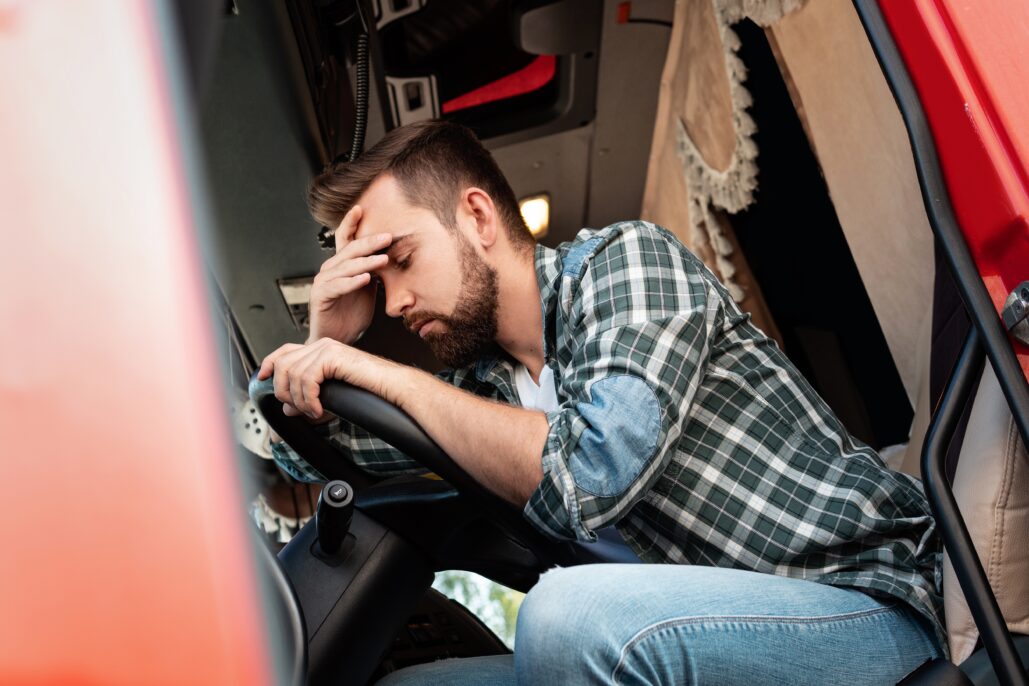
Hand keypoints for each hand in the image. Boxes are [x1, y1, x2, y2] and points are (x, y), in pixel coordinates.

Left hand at [258, 338, 390, 418]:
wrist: (389, 386)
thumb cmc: (367, 389)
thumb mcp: (330, 395)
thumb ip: (307, 398)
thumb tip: (287, 407)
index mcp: (320, 350)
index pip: (284, 351)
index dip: (268, 363)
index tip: (261, 377)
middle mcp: (321, 345)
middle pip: (283, 364)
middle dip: (284, 390)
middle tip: (299, 408)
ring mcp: (326, 348)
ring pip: (293, 374)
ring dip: (299, 400)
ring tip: (313, 411)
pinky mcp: (332, 356)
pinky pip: (307, 380)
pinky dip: (309, 400)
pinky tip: (319, 409)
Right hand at [307, 205, 391, 343]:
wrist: (338, 339)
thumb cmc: (352, 315)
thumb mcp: (368, 289)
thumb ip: (373, 272)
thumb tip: (390, 255)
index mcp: (341, 265)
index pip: (345, 239)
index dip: (351, 224)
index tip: (361, 208)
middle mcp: (330, 270)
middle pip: (349, 251)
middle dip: (369, 243)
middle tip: (387, 237)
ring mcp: (323, 282)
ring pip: (345, 267)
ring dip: (365, 262)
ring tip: (383, 260)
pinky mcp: (320, 296)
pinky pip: (337, 286)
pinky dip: (351, 282)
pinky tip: (365, 278)